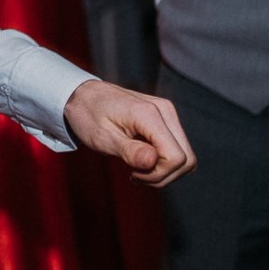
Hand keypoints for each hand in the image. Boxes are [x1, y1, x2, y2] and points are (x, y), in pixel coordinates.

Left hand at [63, 78, 196, 187]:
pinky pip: (176, 148)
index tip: (133, 173)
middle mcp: (165, 111)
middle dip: (163, 175)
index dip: (158, 174)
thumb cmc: (87, 115)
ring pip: (185, 156)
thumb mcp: (101, 137)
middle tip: (135, 174)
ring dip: (164, 170)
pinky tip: (141, 159)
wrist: (82, 94)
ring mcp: (167, 113)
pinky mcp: (165, 119)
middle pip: (187, 159)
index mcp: (149, 114)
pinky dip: (163, 161)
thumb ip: (129, 150)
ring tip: (136, 168)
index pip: (176, 157)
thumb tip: (152, 162)